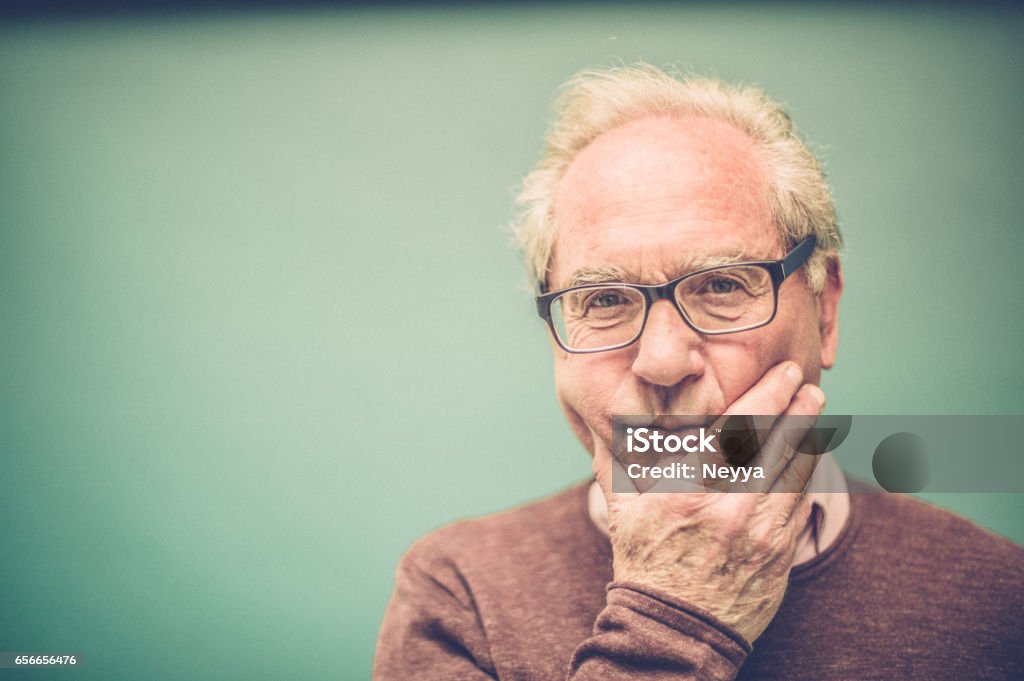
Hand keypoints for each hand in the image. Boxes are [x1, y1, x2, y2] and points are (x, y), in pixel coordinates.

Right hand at [592, 361, 826, 642]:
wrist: (675, 627)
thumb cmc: (645, 559)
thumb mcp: (623, 506)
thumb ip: (624, 455)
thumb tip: (616, 410)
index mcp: (685, 490)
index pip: (735, 429)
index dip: (765, 396)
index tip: (782, 374)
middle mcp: (726, 506)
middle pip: (773, 443)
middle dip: (796, 406)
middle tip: (808, 382)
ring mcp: (758, 532)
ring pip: (794, 469)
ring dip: (808, 433)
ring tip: (815, 406)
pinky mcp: (779, 553)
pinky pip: (800, 502)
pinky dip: (807, 472)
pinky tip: (810, 451)